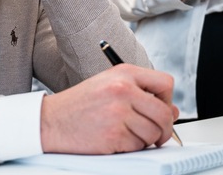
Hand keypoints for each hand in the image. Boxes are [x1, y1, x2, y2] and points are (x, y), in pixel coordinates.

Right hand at [40, 64, 178, 153]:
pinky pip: (137, 146)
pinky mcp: (113, 134)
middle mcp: (123, 90)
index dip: (168, 100)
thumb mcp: (109, 86)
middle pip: (164, 113)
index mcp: (124, 73)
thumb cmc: (79, 104)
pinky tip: (115, 140)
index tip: (162, 109)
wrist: (50, 121)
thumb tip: (173, 111)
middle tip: (158, 134)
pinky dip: (130, 148)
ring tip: (127, 134)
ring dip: (145, 140)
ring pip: (153, 133)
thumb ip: (141, 94)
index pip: (165, 83)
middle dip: (165, 129)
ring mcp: (118, 112)